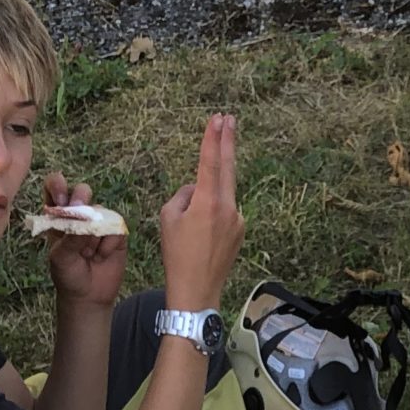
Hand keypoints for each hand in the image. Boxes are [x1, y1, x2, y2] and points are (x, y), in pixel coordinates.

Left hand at [39, 172, 127, 305]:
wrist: (88, 296)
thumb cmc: (68, 275)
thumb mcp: (61, 257)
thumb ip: (71, 237)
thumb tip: (87, 219)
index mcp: (58, 216)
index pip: (55, 189)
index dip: (57, 186)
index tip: (61, 199)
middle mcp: (79, 215)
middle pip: (82, 191)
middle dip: (80, 199)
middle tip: (78, 211)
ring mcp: (99, 222)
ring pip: (100, 212)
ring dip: (93, 235)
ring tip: (88, 255)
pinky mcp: (116, 232)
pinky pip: (116, 227)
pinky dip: (108, 244)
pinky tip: (102, 257)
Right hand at [157, 113, 242, 309]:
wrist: (197, 290)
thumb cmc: (177, 255)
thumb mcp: (168, 218)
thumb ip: (184, 194)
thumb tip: (197, 188)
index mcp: (209, 202)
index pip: (211, 161)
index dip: (213, 138)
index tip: (218, 118)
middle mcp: (229, 207)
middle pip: (228, 167)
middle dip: (228, 142)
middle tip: (230, 119)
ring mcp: (238, 219)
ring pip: (220, 196)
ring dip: (206, 199)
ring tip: (188, 231)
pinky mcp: (240, 230)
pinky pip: (223, 213)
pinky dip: (211, 216)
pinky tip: (201, 239)